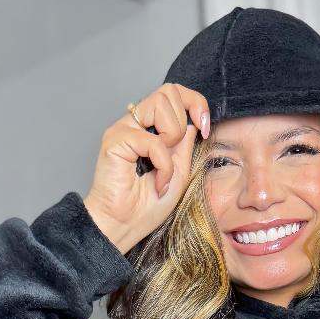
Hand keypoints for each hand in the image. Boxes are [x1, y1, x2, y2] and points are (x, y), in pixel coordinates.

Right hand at [83, 83, 210, 253]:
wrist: (124, 228)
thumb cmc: (146, 207)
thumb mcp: (179, 173)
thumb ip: (185, 146)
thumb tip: (191, 122)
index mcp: (148, 129)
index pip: (173, 94)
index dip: (195, 103)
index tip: (205, 128)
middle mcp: (134, 124)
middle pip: (169, 91)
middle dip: (183, 121)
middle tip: (177, 153)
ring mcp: (123, 130)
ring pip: (160, 103)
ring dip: (172, 137)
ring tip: (165, 167)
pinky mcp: (114, 141)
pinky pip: (153, 140)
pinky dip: (164, 165)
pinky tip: (157, 183)